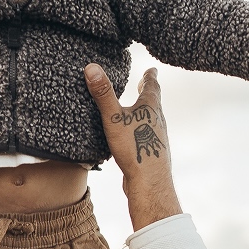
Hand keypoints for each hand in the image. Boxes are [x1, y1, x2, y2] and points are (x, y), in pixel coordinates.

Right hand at [85, 64, 180, 231]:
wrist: (150, 181)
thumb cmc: (134, 147)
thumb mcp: (114, 118)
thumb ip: (103, 94)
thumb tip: (92, 67)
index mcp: (150, 108)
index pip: (152, 85)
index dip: (150, 76)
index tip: (152, 69)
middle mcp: (157, 120)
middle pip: (154, 102)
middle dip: (148, 91)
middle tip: (145, 83)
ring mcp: (156, 137)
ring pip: (151, 119)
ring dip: (145, 111)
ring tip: (138, 108)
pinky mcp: (151, 151)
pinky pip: (145, 135)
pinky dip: (140, 129)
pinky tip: (132, 137)